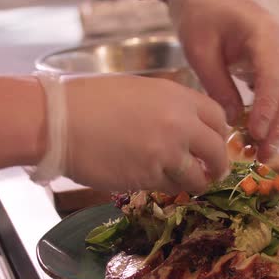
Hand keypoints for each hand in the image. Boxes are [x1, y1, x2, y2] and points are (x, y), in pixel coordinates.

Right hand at [61, 75, 228, 193]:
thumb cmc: (90, 99)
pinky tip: (158, 182)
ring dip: (195, 183)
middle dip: (218, 165)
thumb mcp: (139, 90)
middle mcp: (179, 124)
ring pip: (197, 177)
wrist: (59, 120)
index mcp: (177, 97)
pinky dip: (168, 188)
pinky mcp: (148, 178)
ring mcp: (165, 153)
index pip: (218, 118)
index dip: (219, 135)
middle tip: (213, 172)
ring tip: (188, 184)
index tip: (214, 144)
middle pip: (216, 151)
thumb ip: (169, 106)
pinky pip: (169, 187)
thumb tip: (185, 125)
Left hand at [169, 0, 278, 160]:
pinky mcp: (274, 64)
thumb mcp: (201, 51)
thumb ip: (217, 85)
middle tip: (264, 155)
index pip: (271, 75)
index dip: (266, 107)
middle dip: (277, 125)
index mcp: (264, 34)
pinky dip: (271, 115)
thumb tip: (231, 120)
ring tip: (263, 153)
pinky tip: (259, 136)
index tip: (256, 132)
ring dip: (277, 125)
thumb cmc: (200, 16)